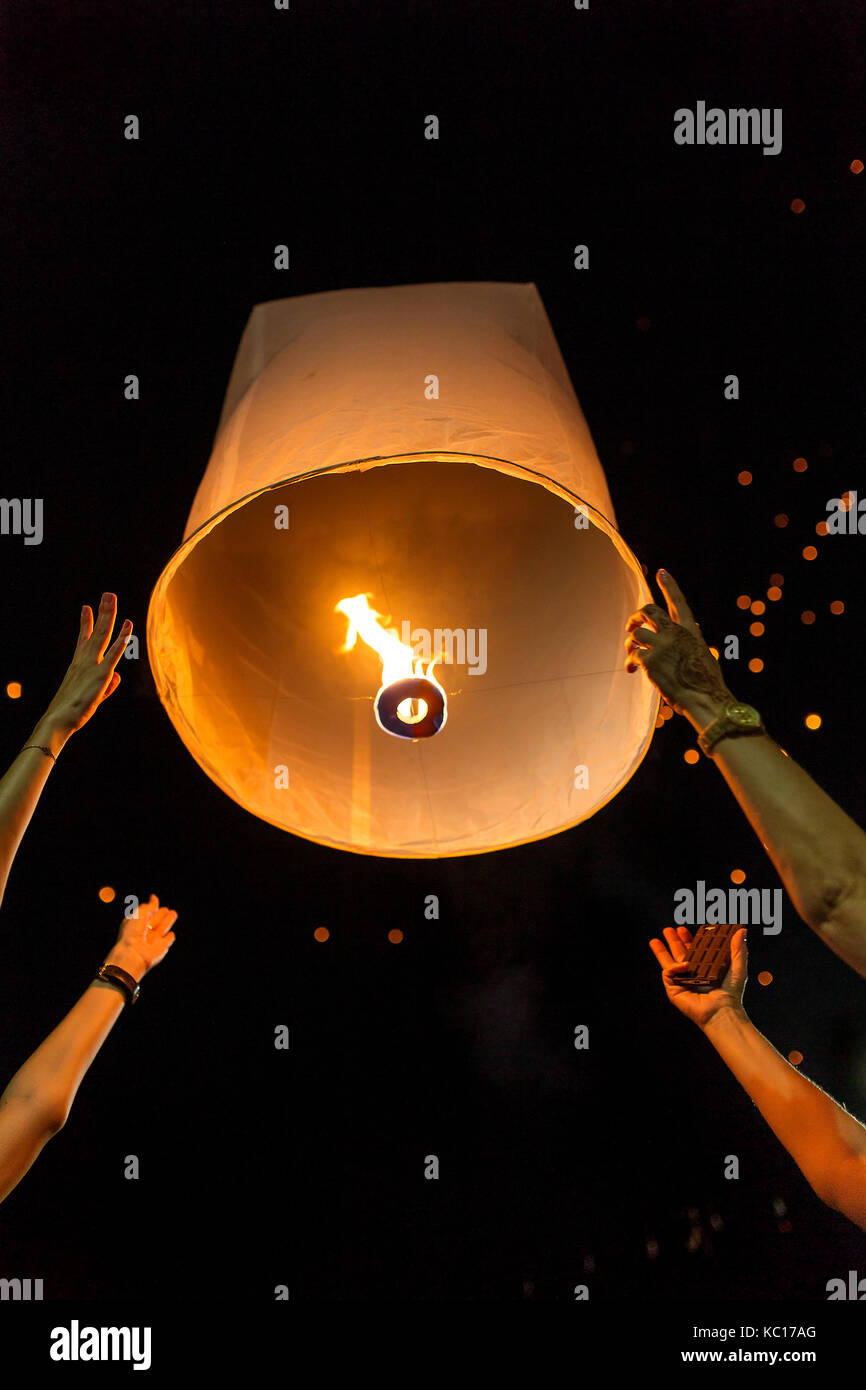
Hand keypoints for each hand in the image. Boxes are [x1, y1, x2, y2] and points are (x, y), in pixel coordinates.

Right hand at [42, 594, 131, 737]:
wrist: (59, 719)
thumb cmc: (72, 710)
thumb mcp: (92, 695)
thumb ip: (106, 684)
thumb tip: (117, 676)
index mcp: (78, 664)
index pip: (83, 638)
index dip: (86, 623)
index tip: (86, 607)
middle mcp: (84, 660)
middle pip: (96, 632)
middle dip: (102, 612)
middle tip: (108, 595)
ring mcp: (92, 665)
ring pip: (102, 635)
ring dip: (108, 616)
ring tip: (111, 598)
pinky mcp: (101, 675)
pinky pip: (113, 654)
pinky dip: (121, 640)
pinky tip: (127, 628)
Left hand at [105, 893, 177, 980]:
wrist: (133, 953)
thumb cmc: (133, 932)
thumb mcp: (140, 913)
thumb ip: (150, 905)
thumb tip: (154, 897)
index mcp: (134, 924)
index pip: (144, 914)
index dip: (150, 909)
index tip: (155, 904)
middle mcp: (143, 932)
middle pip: (154, 921)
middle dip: (160, 915)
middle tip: (166, 909)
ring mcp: (152, 940)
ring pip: (162, 929)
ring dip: (167, 922)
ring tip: (173, 913)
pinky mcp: (161, 948)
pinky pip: (167, 941)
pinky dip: (169, 938)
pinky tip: (171, 934)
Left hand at [624, 569, 732, 720]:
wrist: (705, 699)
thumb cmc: (706, 683)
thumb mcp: (705, 654)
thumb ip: (694, 639)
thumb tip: (696, 625)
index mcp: (691, 631)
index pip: (679, 603)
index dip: (670, 586)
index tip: (661, 572)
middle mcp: (676, 633)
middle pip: (649, 610)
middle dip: (637, 615)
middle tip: (631, 625)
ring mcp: (661, 645)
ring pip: (636, 633)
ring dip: (630, 643)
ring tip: (631, 653)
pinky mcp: (649, 660)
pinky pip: (633, 655)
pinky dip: (630, 662)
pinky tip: (631, 670)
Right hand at [649, 925, 747, 1029]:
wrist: (722, 1010)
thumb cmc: (731, 992)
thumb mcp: (737, 967)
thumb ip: (738, 948)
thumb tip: (741, 930)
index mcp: (704, 968)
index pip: (693, 950)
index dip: (688, 939)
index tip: (685, 929)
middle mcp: (691, 974)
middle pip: (678, 954)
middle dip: (673, 941)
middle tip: (669, 929)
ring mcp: (682, 982)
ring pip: (667, 963)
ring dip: (660, 951)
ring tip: (655, 940)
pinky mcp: (674, 989)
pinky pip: (668, 973)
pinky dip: (674, 966)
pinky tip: (684, 964)